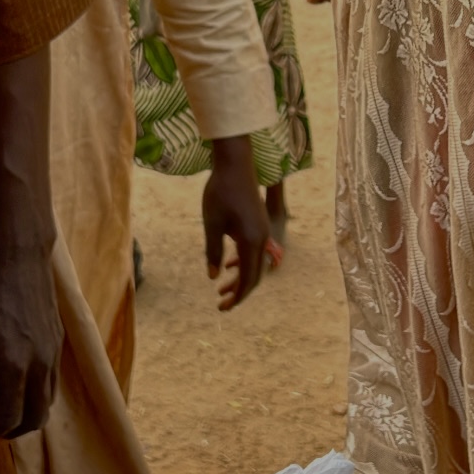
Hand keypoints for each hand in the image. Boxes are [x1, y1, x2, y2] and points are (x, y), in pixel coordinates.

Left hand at [0, 236, 61, 442]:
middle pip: (35, 419)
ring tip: (2, 410)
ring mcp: (54, 355)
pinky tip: (18, 386)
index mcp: (15, 365)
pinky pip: (52, 384)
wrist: (22, 260)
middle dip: (11, 432)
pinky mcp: (59, 345)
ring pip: (48, 404)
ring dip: (26, 415)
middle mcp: (40, 365)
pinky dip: (37, 397)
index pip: (8, 418)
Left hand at [204, 134, 267, 311]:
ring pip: (255, 263)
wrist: (235, 164)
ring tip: (222, 289)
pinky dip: (243, 263)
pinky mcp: (258, 224)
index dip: (237, 296)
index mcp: (251, 242)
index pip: (248, 278)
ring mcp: (262, 231)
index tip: (223, 308)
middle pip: (255, 274)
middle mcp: (262, 239)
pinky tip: (229, 266)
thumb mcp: (211, 224)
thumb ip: (213, 252)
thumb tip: (213, 277)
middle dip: (239, 292)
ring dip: (240, 278)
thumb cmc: (220, 193)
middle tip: (222, 304)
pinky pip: (254, 251)